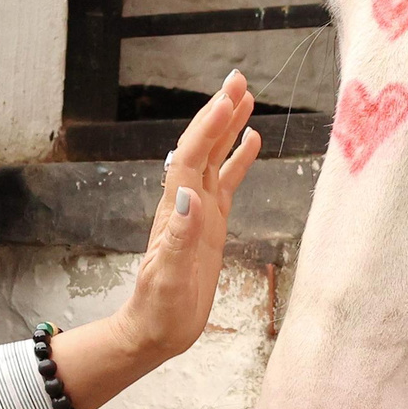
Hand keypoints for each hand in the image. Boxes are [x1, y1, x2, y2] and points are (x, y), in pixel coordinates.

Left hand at [52, 73, 261, 408]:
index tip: (228, 98)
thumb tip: (190, 196)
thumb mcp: (167, 277)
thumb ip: (180, 237)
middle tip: (238, 78)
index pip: (192, 157)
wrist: (155, 330)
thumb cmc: (158, 308)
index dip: (209, 127)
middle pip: (202, 146)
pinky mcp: (211, 224)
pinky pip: (226, 182)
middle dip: (218, 112)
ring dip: (228, 126)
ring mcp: (198, 211)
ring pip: (214, 157)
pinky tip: (252, 140)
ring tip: (245, 96)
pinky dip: (238, 158)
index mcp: (175, 210)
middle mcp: (185, 202)